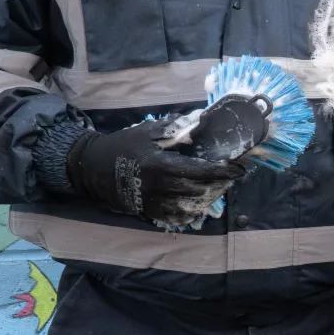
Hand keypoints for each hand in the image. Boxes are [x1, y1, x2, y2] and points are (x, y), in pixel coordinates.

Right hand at [66, 114, 256, 230]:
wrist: (93, 166)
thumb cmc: (125, 145)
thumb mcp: (149, 131)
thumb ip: (176, 128)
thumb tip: (202, 118)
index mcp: (161, 165)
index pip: (200, 170)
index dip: (223, 170)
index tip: (240, 168)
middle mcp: (159, 186)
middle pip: (199, 189)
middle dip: (219, 183)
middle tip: (230, 176)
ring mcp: (153, 202)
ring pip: (190, 205)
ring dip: (208, 197)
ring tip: (218, 188)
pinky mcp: (147, 211)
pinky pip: (175, 216)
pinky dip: (190, 211)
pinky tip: (199, 204)